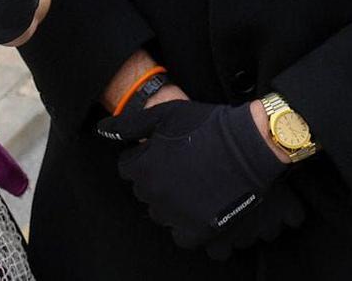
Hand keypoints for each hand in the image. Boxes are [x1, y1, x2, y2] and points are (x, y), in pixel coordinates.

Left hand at [96, 99, 301, 258]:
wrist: (249, 144)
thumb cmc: (206, 125)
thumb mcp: (163, 114)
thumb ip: (128, 125)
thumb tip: (102, 131)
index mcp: (142, 167)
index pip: (127, 169)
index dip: (143, 157)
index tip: (161, 152)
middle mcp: (154, 194)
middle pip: (143, 192)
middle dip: (155, 179)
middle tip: (179, 167)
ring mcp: (176, 214)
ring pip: (160, 215)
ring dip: (170, 203)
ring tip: (191, 185)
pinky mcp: (199, 230)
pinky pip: (181, 237)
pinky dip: (186, 226)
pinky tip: (197, 208)